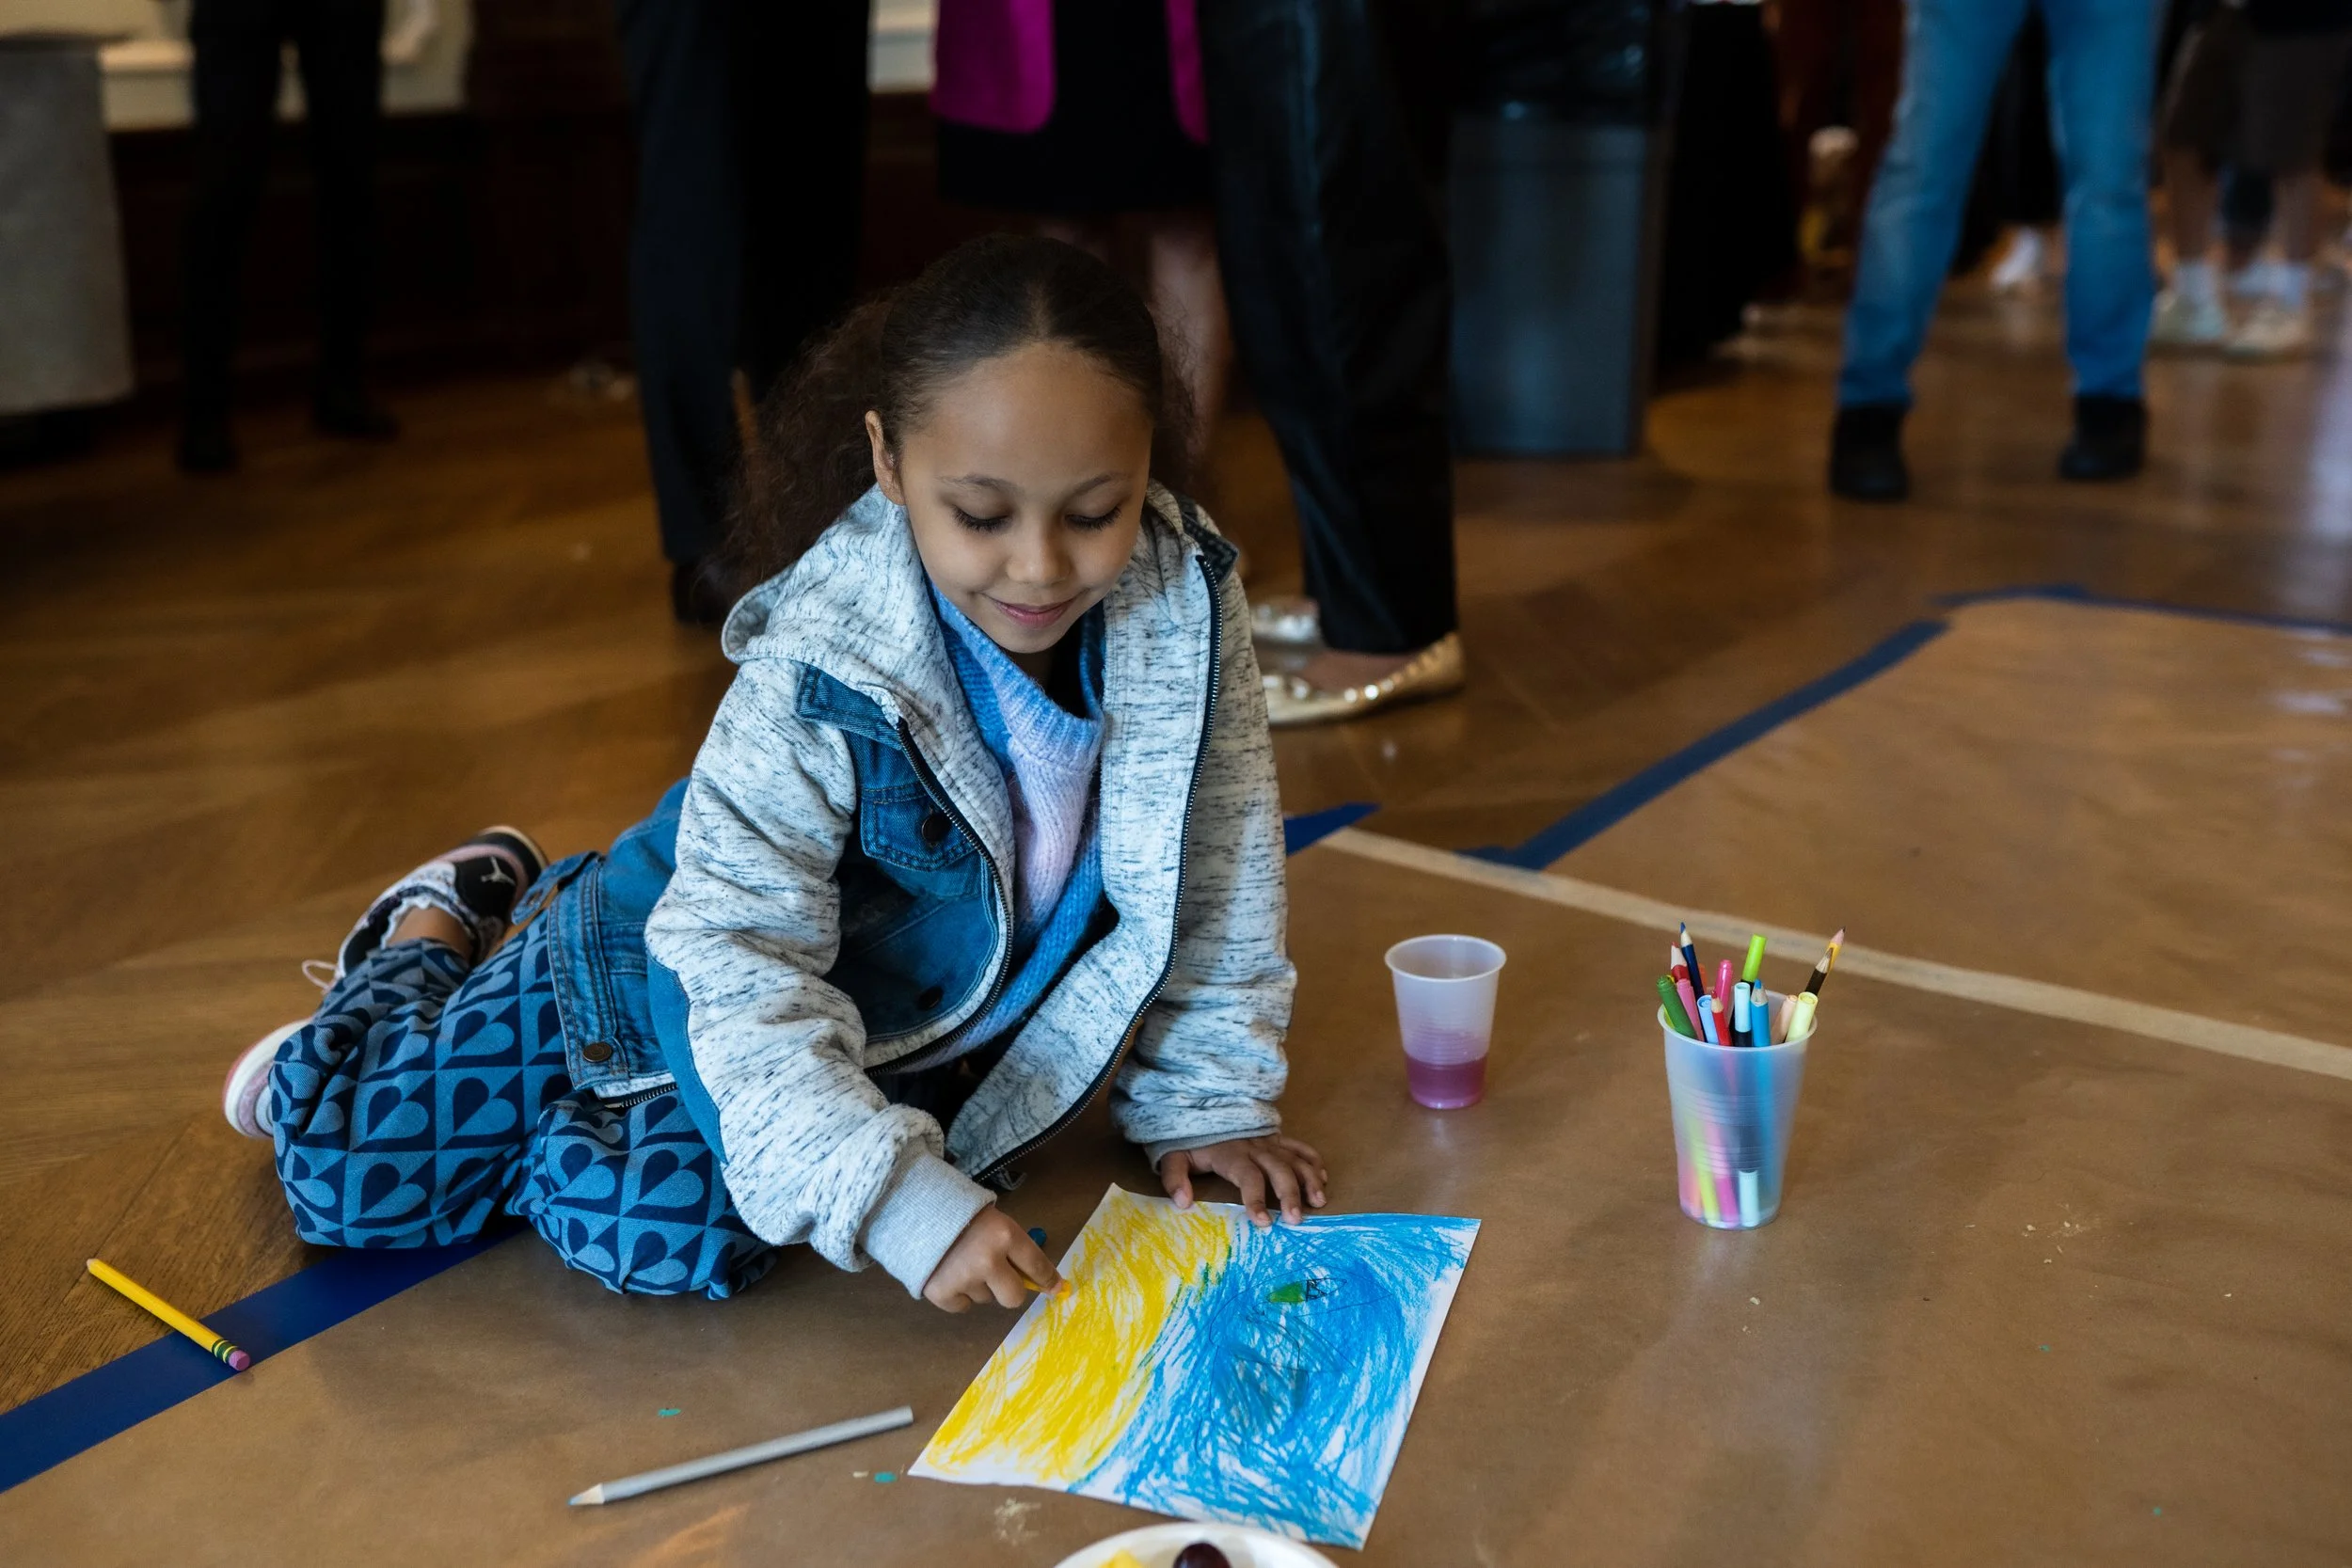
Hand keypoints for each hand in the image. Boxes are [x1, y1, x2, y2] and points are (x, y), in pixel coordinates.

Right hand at [921, 1207, 1060, 1312]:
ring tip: (961, 1262)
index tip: (1055, 1289)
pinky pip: (962, 1307)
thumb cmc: (961, 1212)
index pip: (1037, 1266)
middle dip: (1009, 1290)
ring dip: (978, 1286)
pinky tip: (949, 1273)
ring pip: (985, 1299)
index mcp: (1006, 1235)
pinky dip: (958, 1295)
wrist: (913, 1209)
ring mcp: (964, 1279)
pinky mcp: (941, 1293)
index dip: (1048, 1280)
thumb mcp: (994, 1220)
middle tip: (997, 1277)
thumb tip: (1038, 1280)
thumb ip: (1013, 1247)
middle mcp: (988, 1260)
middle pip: (1014, 1297)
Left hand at [1158, 1136, 1328, 1227]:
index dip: (1256, 1199)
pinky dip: (1313, 1160)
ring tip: (1319, 1201)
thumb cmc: (1189, 1138)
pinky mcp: (1275, 1137)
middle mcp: (1254, 1146)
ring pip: (1294, 1158)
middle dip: (1290, 1194)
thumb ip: (1175, 1178)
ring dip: (1309, 1179)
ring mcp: (1268, 1140)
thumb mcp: (1173, 1155)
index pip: (1248, 1177)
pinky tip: (1323, 1178)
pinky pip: (1299, 1146)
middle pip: (1278, 1169)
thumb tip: (1183, 1203)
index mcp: (1230, 1154)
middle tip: (1296, 1219)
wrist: (1198, 1104)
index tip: (1263, 1222)